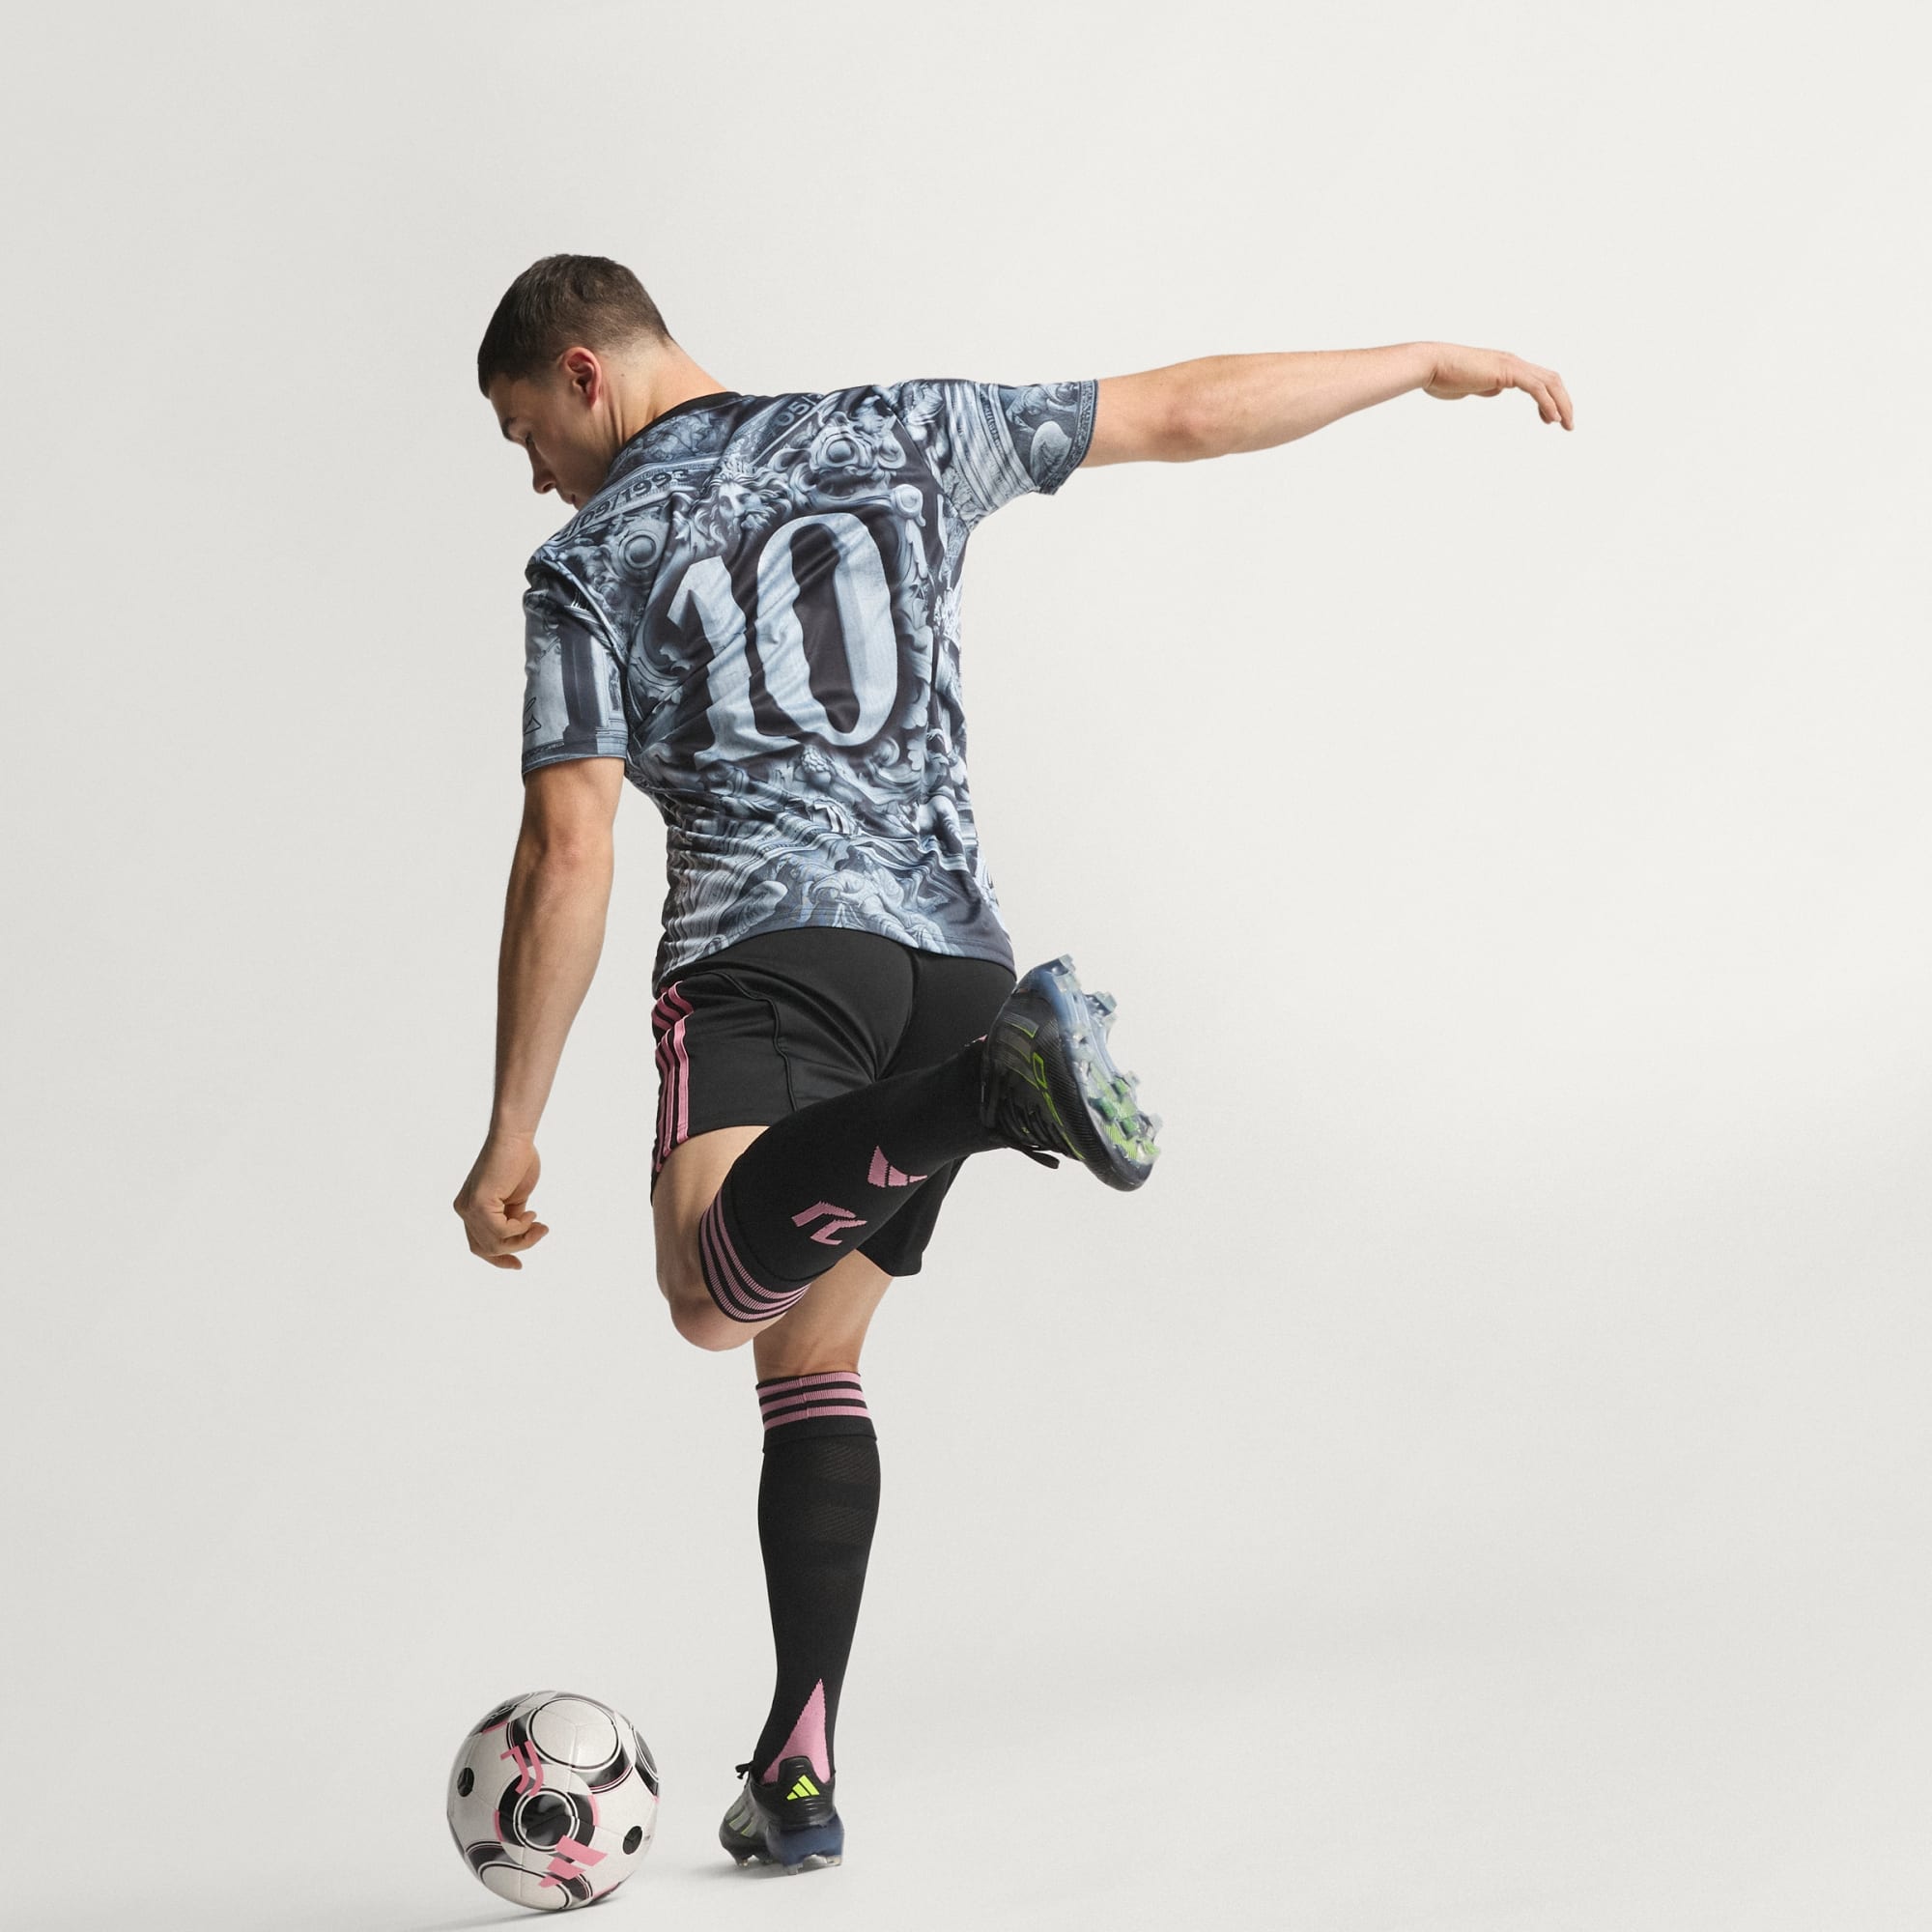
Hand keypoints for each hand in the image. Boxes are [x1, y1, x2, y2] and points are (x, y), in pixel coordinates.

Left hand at [453, 1133, 549, 1269]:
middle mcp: (464, 1210)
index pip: (479, 1245)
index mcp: (471, 1208)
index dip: (499, 1259)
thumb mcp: (516, 1197)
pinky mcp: (478, 1204)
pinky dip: (520, 1228)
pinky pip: (501, 1232)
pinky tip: (531, 1214)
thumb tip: (519, 1237)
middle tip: (541, 1232)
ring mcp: (469, 1208)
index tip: (519, 1265)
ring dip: (523, 1239)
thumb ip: (512, 1217)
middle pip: (487, 1249)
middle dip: (517, 1248)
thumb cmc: (518, 1160)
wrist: (515, 1137)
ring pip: (495, 1245)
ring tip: (540, 1225)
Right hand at [1424, 345, 1572, 427]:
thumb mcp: (1471, 385)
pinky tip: (1553, 419)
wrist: (1431, 366)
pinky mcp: (1507, 372)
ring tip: (1566, 425)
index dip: (1551, 399)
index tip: (1552, 420)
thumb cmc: (1443, 377)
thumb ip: (1486, 386)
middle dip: (1564, 402)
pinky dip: (1548, 403)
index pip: (1539, 380)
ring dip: (1562, 404)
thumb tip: (1495, 389)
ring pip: (1549, 382)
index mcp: (1506, 366)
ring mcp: (1511, 365)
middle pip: (1551, 379)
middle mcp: (1513, 363)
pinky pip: (1536, 388)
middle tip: (1568, 425)